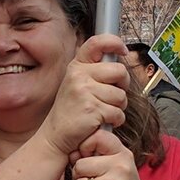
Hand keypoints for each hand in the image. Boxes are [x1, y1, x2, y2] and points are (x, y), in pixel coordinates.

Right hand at [41, 35, 132, 157]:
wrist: (56, 136)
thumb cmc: (71, 111)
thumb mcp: (77, 83)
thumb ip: (95, 71)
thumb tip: (119, 58)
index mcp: (77, 66)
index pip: (97, 43)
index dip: (114, 42)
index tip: (122, 50)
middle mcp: (79, 75)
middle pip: (119, 71)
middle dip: (123, 85)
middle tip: (112, 95)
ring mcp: (84, 92)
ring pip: (121, 95)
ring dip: (118, 107)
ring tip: (103, 111)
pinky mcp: (92, 109)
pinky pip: (118, 113)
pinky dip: (115, 120)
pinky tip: (101, 122)